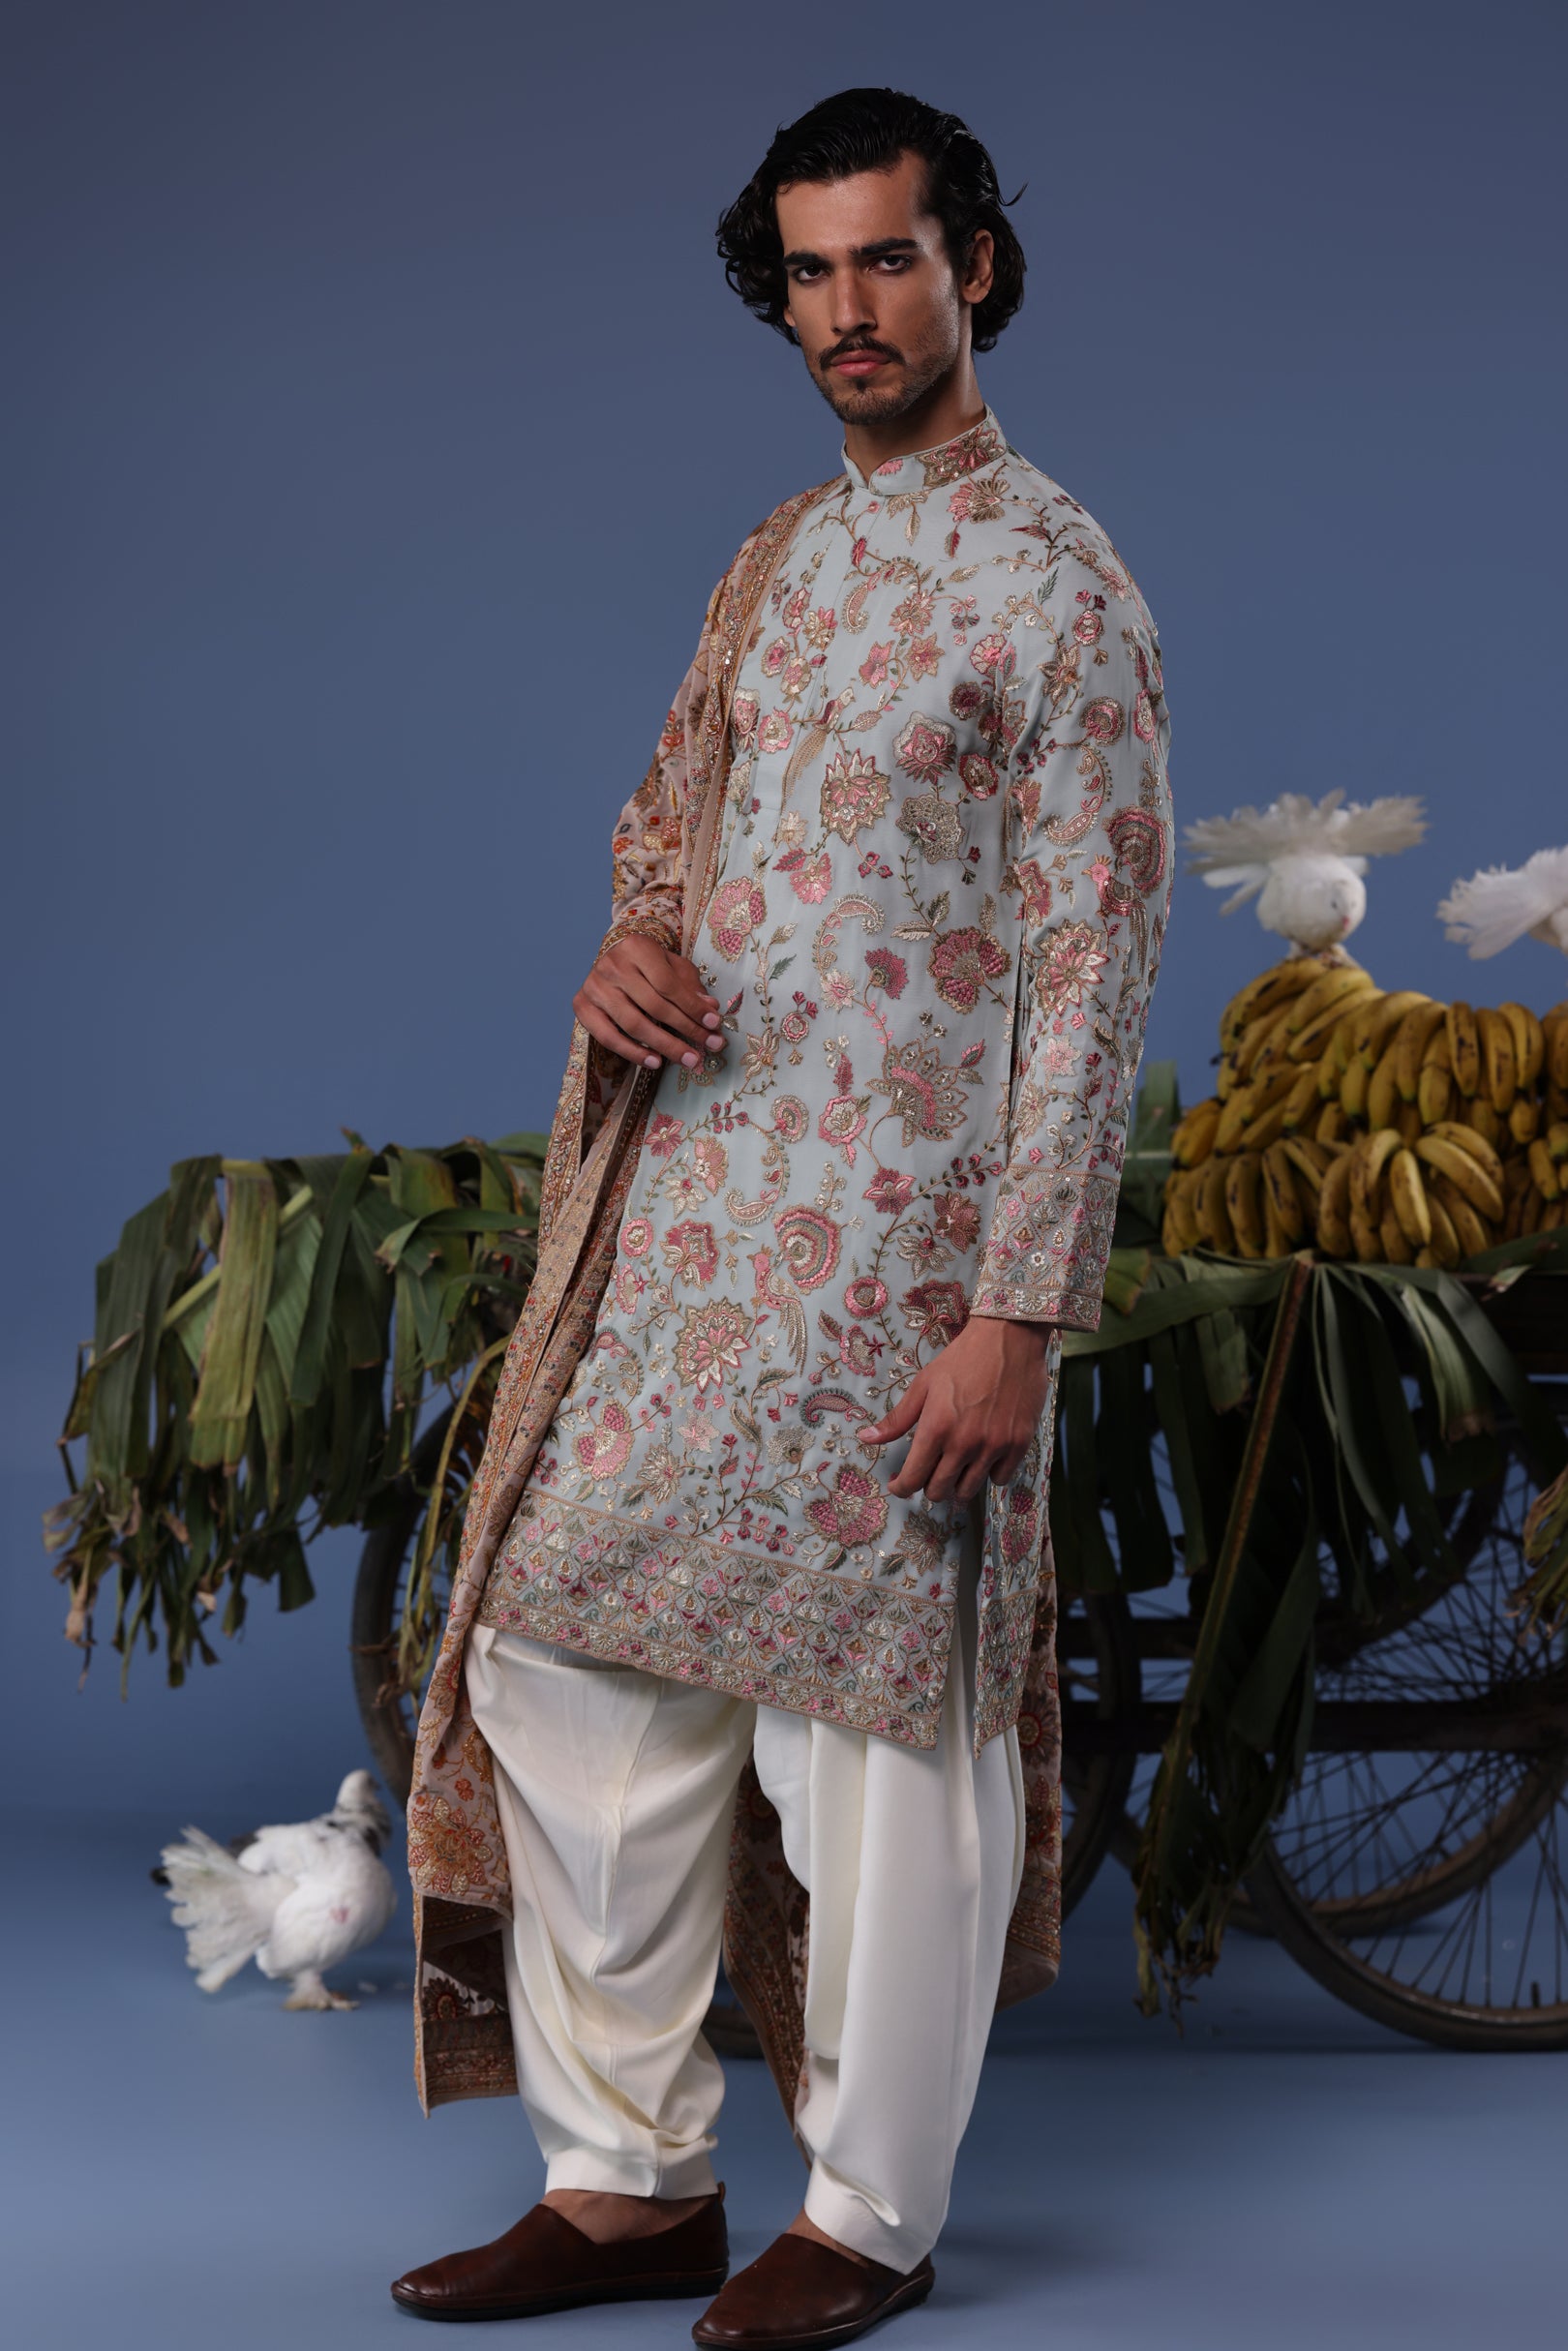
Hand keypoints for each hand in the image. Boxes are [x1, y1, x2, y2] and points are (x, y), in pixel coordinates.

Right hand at [573, 936, 727, 1070]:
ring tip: (688, 1059)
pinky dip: (633, 1053)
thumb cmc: (647, 964)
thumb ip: (690, 985)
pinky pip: (608, 1037)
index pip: (669, 984)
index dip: (693, 1007)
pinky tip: (655, 1062)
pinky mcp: (582, 1006)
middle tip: (708, 1046)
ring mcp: (595, 986)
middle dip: (686, 1029)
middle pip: (654, 1006)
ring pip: (634, 1024)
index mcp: (637, 947)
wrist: (610, 961)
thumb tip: (710, 1009)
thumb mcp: (672, 966)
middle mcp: (612, 965)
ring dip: (665, 1046)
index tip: (714, 1025)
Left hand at [862, 1315, 1054, 1504]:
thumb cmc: (962, 1359)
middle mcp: (964, 1444)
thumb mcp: (923, 1384)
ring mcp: (994, 1447)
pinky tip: (983, 1457)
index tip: (900, 1484)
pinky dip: (988, 1473)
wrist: (1009, 1338)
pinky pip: (1000, 1479)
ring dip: (957, 1484)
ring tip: (955, 1467)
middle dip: (927, 1487)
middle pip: (939, 1491)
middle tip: (929, 1472)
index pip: (913, 1479)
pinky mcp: (1019, 1445)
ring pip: (968, 1490)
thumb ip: (897, 1418)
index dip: (901, 1487)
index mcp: (935, 1428)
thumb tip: (866, 1438)